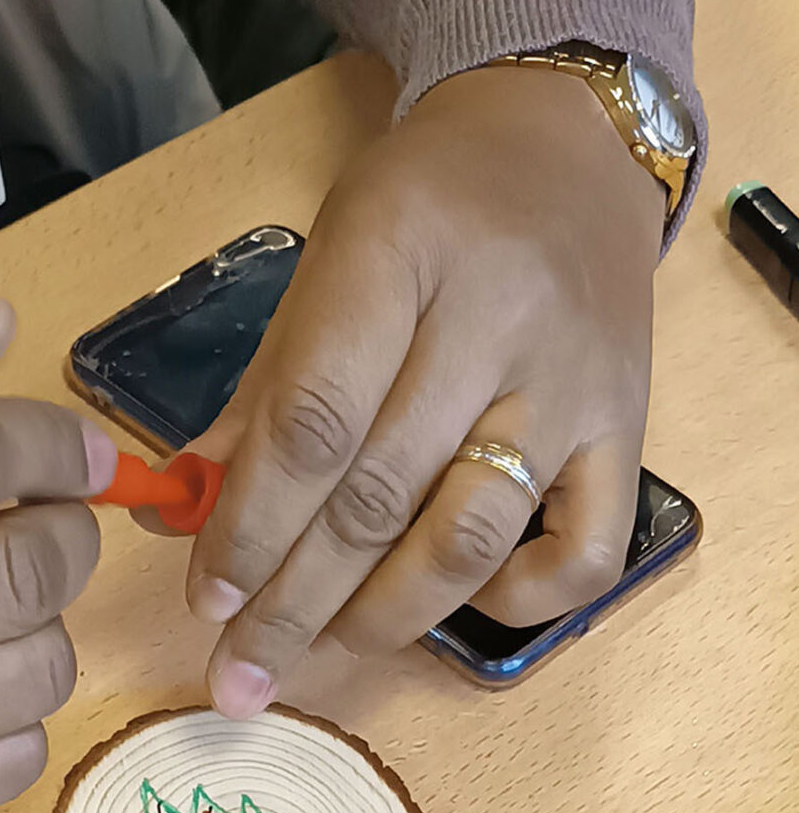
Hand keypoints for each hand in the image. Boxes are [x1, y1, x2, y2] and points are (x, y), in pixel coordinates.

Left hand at [185, 63, 666, 714]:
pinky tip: (450, 599)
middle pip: (380, 496)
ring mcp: (575, 382)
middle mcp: (500, 319)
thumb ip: (262, 390)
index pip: (314, 421)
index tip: (206, 599)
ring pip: (469, 537)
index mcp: (402, 252)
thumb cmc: (425, 210)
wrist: (565, 144)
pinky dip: (511, 602)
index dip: (251, 527)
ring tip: (320, 645)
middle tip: (238, 668)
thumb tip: (181, 516)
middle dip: (294, 600)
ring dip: (382, 615)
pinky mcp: (631, 429)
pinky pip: (579, 557)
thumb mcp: (326, 259)